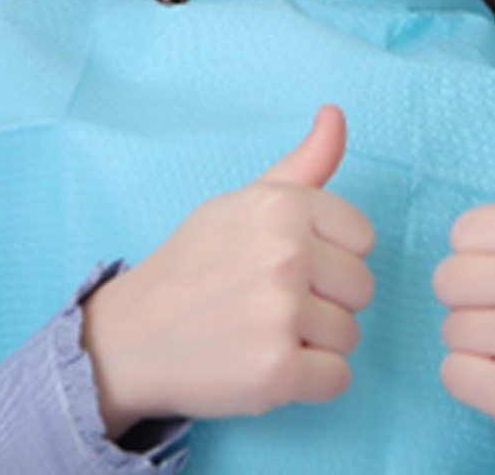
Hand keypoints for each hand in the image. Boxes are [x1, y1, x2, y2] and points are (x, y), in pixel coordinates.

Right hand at [80, 105, 373, 435]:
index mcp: (282, 205)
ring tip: (264, 331)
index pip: (362, 238)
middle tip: (273, 302)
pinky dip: (309, 383)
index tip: (292, 264)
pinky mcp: (277, 371)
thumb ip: (303, 163)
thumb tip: (335, 112)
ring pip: (350, 335)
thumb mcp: (244, 200)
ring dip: (315, 343)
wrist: (132, 335)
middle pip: (361, 288)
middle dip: (326, 300)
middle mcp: (286, 254)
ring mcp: (282, 314)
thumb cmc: (195, 263)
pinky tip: (267, 363)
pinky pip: (338, 379)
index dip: (330, 255)